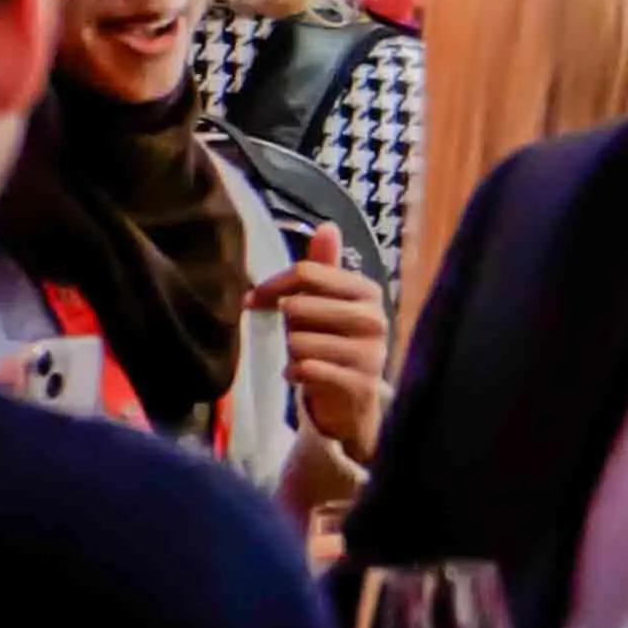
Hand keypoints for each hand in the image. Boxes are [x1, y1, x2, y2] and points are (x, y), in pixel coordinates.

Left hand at [248, 224, 389, 465]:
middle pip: (300, 306)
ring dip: (291, 352)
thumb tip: (327, 225)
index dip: (272, 286)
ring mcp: (370, 353)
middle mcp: (374, 318)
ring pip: (299, 341)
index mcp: (366, 291)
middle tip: (294, 335)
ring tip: (303, 357)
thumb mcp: (329, 303)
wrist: (354, 402)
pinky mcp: (359, 384)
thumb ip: (324, 268)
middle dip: (287, 324)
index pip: (308, 273)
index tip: (253, 300)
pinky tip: (301, 375)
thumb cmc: (335, 344)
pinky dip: (295, 373)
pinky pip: (307, 370)